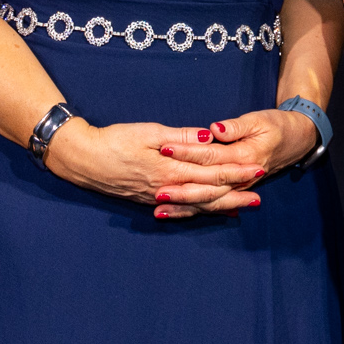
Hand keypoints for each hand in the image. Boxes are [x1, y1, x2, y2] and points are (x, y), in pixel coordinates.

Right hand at [43, 118, 262, 217]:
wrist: (83, 159)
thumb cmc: (114, 140)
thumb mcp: (147, 132)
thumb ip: (179, 137)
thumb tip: (208, 138)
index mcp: (170, 169)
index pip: (211, 173)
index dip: (236, 172)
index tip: (257, 169)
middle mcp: (167, 188)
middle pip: (209, 194)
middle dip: (236, 194)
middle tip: (259, 198)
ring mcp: (158, 197)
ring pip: (196, 205)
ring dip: (221, 206)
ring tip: (242, 207)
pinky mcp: (149, 199)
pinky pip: (181, 209)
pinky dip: (198, 211)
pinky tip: (208, 211)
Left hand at [166, 107, 320, 203]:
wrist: (297, 140)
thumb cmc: (277, 126)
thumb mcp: (259, 120)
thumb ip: (235, 127)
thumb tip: (214, 130)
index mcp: (244, 156)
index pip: (211, 155)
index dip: (187, 152)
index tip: (165, 148)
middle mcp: (241, 178)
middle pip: (207, 185)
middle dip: (181, 190)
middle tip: (157, 191)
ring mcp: (237, 187)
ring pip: (208, 201)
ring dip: (184, 206)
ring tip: (160, 209)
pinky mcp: (234, 191)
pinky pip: (212, 205)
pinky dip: (193, 210)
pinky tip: (174, 215)